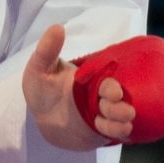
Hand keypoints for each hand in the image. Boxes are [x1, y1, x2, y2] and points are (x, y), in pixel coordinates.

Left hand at [21, 24, 136, 149]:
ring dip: (118, 122)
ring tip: (101, 121)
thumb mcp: (39, 68)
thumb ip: (47, 50)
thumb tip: (57, 27)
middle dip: (120, 107)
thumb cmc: (42, 89)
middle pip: (123, 104)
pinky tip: (100, 129)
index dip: (114, 88)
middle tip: (104, 106)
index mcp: (93, 81)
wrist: (41, 117)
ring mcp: (104, 117)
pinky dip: (115, 132)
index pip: (111, 84)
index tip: (112, 92)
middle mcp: (103, 99)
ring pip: (123, 121)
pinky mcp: (101, 133)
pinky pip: (117, 135)